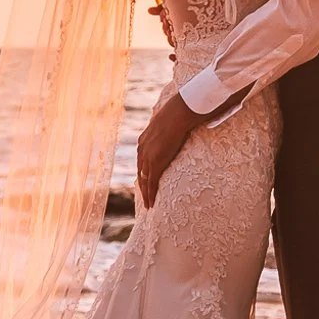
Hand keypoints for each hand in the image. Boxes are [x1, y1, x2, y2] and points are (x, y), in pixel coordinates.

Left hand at [135, 92, 201, 208]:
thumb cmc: (179, 113)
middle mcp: (142, 149)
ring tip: (148, 205)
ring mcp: (147, 157)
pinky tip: (151, 204)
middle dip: (142, 185)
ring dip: (145, 194)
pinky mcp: (155, 163)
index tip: (145, 181)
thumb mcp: (169, 121)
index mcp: (144, 140)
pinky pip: (150, 183)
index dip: (143, 172)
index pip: (141, 161)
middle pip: (140, 172)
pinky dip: (150, 194)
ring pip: (143, 180)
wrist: (179, 113)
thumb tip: (178, 125)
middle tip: (145, 197)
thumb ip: (169, 128)